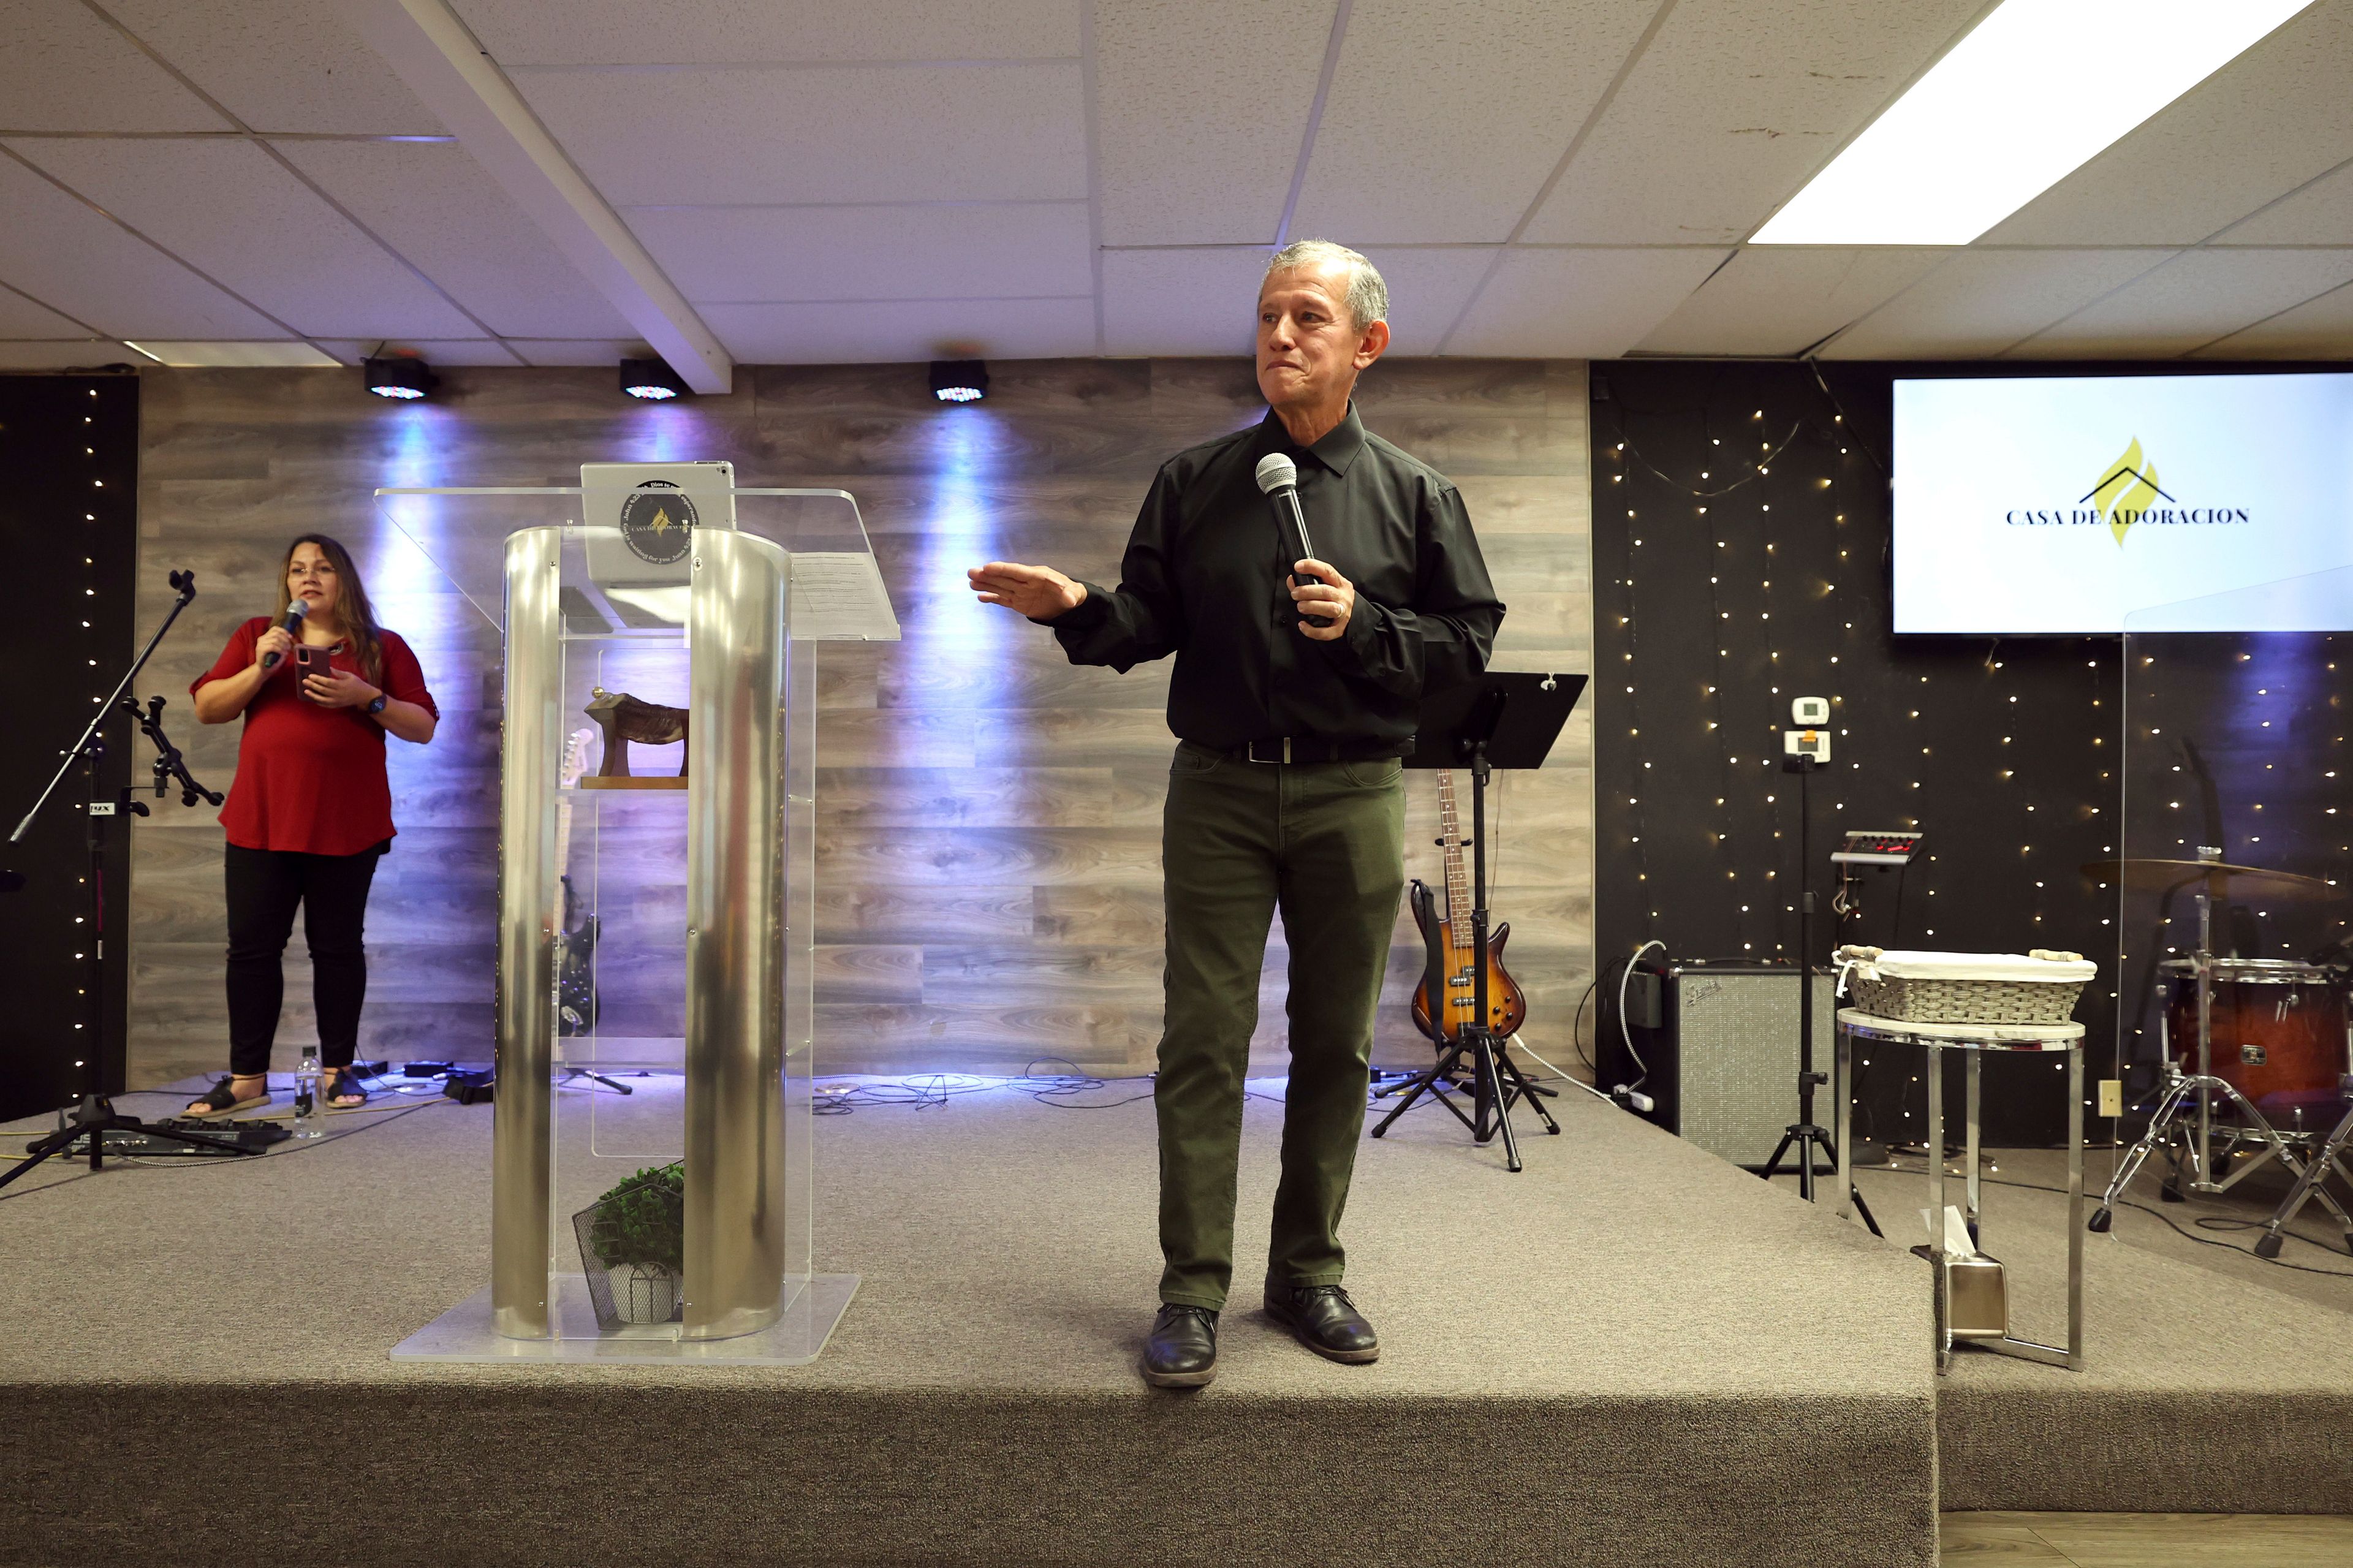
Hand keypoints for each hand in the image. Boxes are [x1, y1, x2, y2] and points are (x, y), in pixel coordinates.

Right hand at [253, 626, 294, 671]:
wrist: (264, 670)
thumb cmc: (273, 660)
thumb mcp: (279, 648)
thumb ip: (282, 642)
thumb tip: (291, 637)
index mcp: (265, 637)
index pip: (275, 629)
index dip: (284, 631)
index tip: (291, 637)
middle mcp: (261, 639)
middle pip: (276, 634)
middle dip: (285, 640)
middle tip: (289, 647)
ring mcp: (260, 644)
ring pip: (275, 640)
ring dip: (284, 645)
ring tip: (286, 651)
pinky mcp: (260, 650)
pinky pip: (272, 646)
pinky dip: (280, 650)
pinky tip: (283, 653)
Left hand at [304, 668, 381, 709]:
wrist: (364, 696)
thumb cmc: (357, 684)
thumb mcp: (349, 675)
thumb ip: (338, 673)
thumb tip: (328, 668)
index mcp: (341, 685)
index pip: (326, 682)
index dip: (318, 679)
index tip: (310, 675)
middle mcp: (338, 694)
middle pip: (322, 690)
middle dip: (312, 685)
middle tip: (304, 681)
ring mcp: (337, 701)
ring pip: (322, 699)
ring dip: (313, 695)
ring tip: (306, 691)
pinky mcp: (337, 705)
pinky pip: (326, 705)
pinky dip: (319, 702)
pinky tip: (314, 699)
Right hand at [969, 561, 1085, 620]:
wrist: (1068, 603)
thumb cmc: (1070, 593)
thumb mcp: (1074, 594)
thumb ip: (1070, 595)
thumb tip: (1070, 599)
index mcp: (1037, 576)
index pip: (1017, 571)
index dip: (1002, 569)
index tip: (988, 567)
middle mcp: (1025, 583)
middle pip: (1004, 578)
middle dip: (988, 575)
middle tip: (972, 572)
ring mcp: (1021, 593)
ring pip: (1001, 588)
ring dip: (986, 585)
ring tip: (971, 582)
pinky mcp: (1018, 603)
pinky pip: (1003, 600)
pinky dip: (992, 599)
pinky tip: (980, 596)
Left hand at [1290, 559, 1353, 640]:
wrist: (1355, 616)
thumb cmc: (1335, 599)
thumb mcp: (1326, 586)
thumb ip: (1308, 582)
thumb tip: (1292, 580)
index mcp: (1340, 583)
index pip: (1327, 571)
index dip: (1312, 566)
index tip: (1298, 567)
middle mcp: (1343, 597)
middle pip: (1326, 591)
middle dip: (1307, 591)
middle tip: (1295, 594)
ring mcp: (1343, 613)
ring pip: (1329, 609)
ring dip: (1311, 606)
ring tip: (1300, 606)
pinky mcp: (1339, 628)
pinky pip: (1327, 632)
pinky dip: (1312, 630)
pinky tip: (1303, 625)